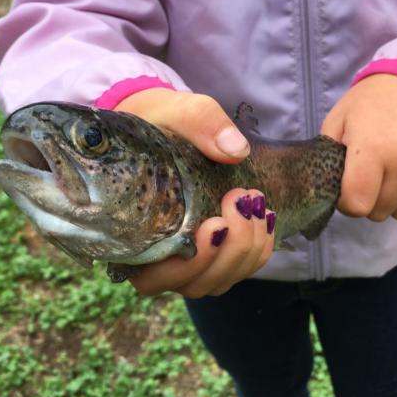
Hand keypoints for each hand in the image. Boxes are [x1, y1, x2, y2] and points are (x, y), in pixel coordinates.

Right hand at [114, 88, 274, 296]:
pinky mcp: (211, 250)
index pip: (152, 277)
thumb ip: (201, 123)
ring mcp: (185, 256)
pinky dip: (259, 249)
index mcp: (131, 231)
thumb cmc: (161, 121)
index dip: (188, 265)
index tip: (214, 225)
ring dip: (248, 249)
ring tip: (256, 203)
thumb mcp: (176, 112)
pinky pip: (238, 268)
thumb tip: (236, 150)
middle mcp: (155, 254)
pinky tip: (265, 215)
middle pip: (194, 284)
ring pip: (219, 280)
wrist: (166, 124)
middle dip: (230, 251)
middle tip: (241, 201)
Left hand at [321, 74, 396, 221]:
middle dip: (369, 199)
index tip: (348, 186)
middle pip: (379, 212)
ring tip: (391, 172)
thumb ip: (329, 157)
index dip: (346, 201)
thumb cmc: (373, 101)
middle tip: (370, 174)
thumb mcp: (339, 119)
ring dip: (394, 200)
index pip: (357, 205)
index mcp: (373, 148)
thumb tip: (329, 191)